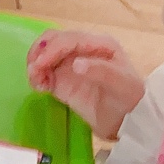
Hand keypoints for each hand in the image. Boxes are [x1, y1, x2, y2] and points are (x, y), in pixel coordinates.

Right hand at [27, 28, 145, 140]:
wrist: (129, 123)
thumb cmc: (130, 100)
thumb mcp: (121, 84)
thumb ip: (100, 71)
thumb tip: (75, 64)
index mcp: (98, 44)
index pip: (69, 39)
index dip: (52, 49)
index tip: (40, 65)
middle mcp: (82, 50)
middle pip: (53, 41)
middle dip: (40, 52)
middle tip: (33, 70)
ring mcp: (70, 66)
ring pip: (45, 55)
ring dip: (35, 64)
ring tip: (35, 81)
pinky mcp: (63, 82)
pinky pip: (44, 74)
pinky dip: (37, 77)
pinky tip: (39, 87)